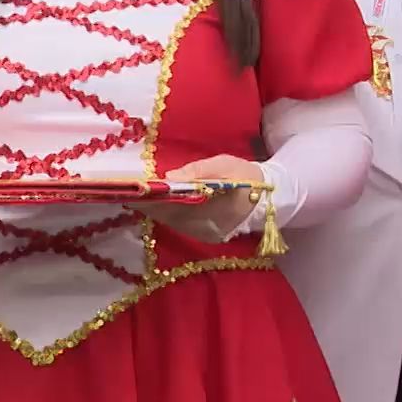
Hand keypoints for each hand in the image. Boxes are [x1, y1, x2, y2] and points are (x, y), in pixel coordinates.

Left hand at [137, 155, 264, 241]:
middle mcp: (206, 227)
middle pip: (169, 216)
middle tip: (130, 192)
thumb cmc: (247, 175)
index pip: (173, 205)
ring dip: (156, 211)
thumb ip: (197, 171)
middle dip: (150, 204)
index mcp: (211, 209)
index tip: (133, 191)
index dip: (152, 199)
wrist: (271, 196)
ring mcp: (206, 234)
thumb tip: (169, 176)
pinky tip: (158, 206)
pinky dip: (168, 215)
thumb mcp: (224, 164)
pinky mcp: (207, 236)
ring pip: (173, 223)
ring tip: (139, 197)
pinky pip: (180, 226)